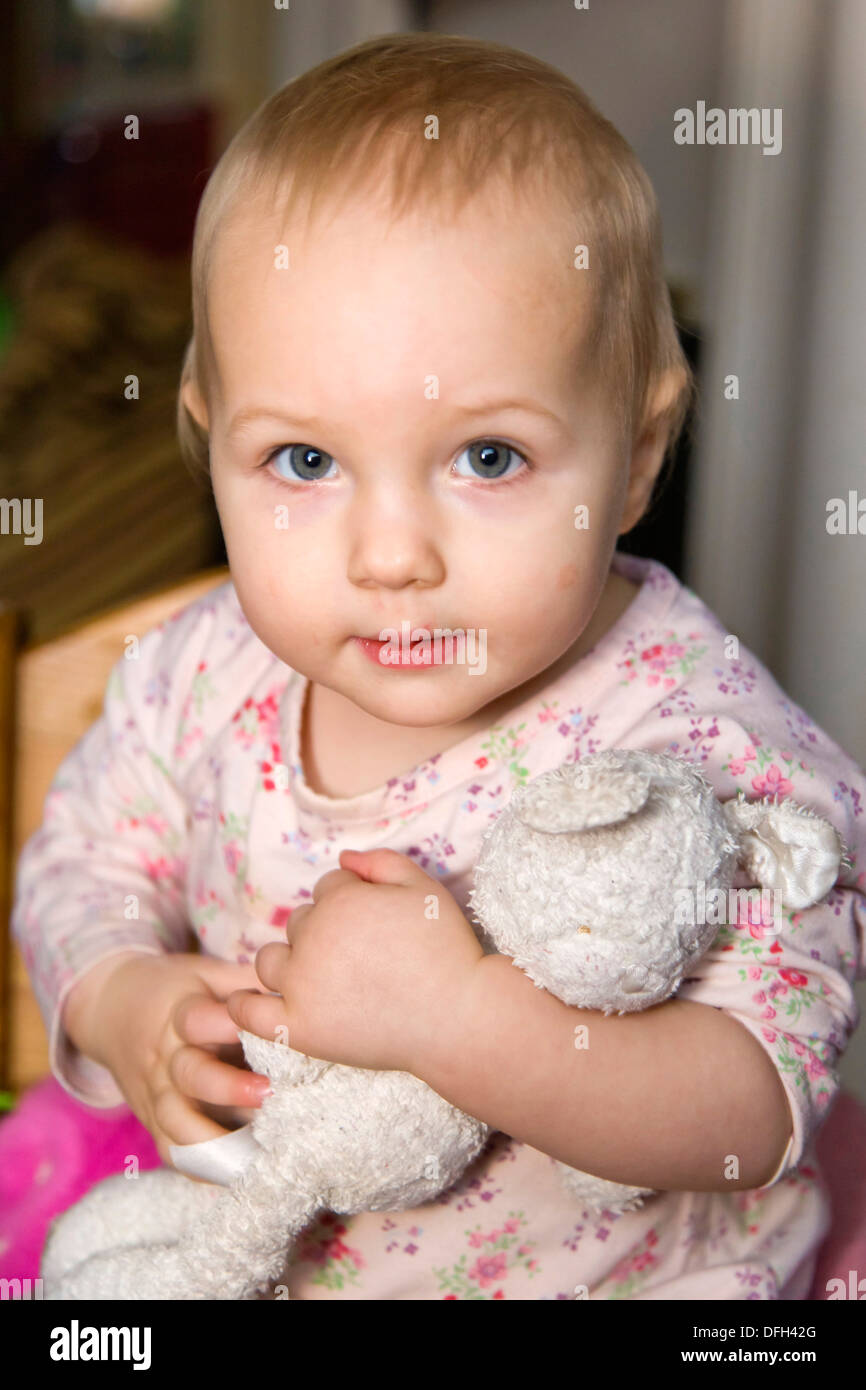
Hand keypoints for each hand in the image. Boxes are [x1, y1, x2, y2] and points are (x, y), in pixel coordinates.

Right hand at [65, 952, 274, 1169]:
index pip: (198, 1019)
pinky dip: (200, 1166)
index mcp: (180, 1013)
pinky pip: (170, 1150)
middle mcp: (165, 1055)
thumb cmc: (175, 990)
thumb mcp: (205, 973)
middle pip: (190, 1075)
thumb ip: (244, 981)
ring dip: (216, 1138)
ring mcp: (156, 1092)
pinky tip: (235, 1173)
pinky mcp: (152, 1119)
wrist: (109, 1008)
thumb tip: (295, 983)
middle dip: (229, 1087)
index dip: (230, 1024)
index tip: (269, 1027)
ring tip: (258, 1147)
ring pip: (176, 1122)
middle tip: (270, 1093)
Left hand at [226, 849, 483, 1075]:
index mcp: (339, 901)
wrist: (459, 1018)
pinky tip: (246, 1002)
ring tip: (322, 979)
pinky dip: (243, 1005)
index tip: (376, 927)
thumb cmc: (447, 950)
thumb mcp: (424, 888)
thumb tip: (342, 858)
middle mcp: (312, 939)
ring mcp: (301, 987)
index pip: (327, 889)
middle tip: (362, 959)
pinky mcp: (299, 1029)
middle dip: (323, 933)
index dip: (352, 903)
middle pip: (300, 924)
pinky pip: (250, 1013)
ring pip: (271, 961)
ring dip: (289, 963)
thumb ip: (381, 862)